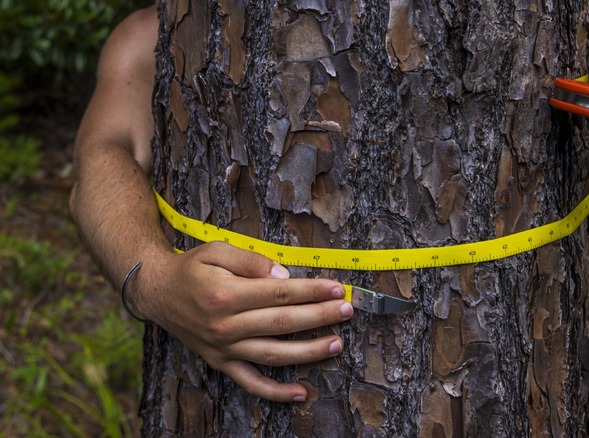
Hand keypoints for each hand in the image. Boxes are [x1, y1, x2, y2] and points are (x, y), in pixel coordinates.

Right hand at [130, 242, 352, 402]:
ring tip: (336, 343)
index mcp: (226, 294)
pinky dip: (275, 392)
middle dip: (319, 317)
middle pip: (283, 323)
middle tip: (347, 310)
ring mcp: (223, 348)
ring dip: (309, 352)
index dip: (312, 291)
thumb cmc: (191, 267)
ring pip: (273, 354)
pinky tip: (301, 392)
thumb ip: (251, 260)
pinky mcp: (220, 363)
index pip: (280, 293)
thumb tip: (284, 275)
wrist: (156, 292)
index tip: (336, 288)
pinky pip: (250, 382)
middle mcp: (225, 325)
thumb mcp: (217, 249)